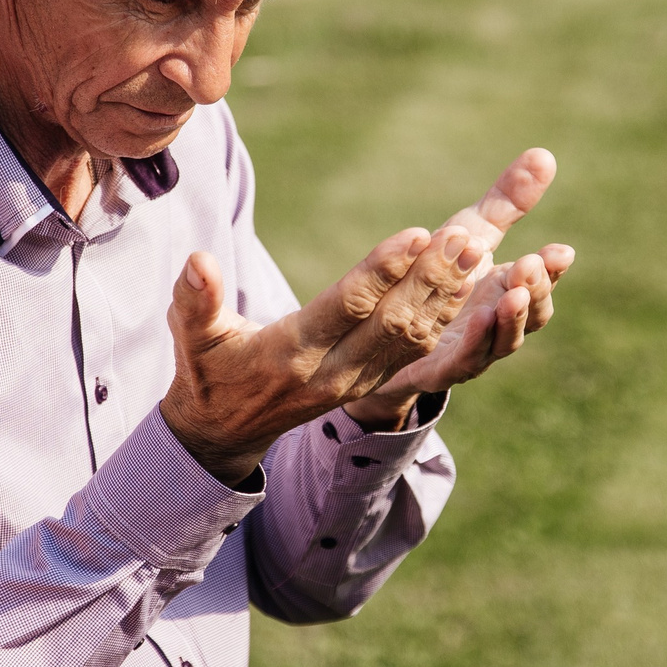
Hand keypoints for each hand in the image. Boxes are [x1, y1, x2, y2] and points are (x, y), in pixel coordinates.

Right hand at [160, 223, 486, 485]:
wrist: (225, 431)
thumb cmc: (206, 370)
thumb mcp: (191, 337)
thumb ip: (195, 299)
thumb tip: (198, 261)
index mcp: (291, 354)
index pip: (345, 308)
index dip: (382, 272)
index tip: (415, 234)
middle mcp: (332, 372)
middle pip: (392, 322)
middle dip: (431, 279)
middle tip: (464, 237)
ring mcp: (357, 381)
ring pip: (413, 337)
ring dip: (446, 294)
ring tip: (474, 249)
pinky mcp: (371, 381)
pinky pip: (416, 349)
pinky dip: (444, 315)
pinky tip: (466, 281)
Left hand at [342, 149, 573, 428]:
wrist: (388, 330)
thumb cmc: (440, 276)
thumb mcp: (471, 232)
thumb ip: (508, 201)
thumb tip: (546, 154)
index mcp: (508, 292)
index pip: (540, 285)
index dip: (552, 271)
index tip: (560, 251)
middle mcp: (497, 325)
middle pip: (530, 316)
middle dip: (535, 292)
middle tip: (531, 266)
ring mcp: (473, 350)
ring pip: (502, 342)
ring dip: (511, 319)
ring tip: (514, 293)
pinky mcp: (440, 369)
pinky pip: (463, 361)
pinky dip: (474, 341)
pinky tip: (475, 318)